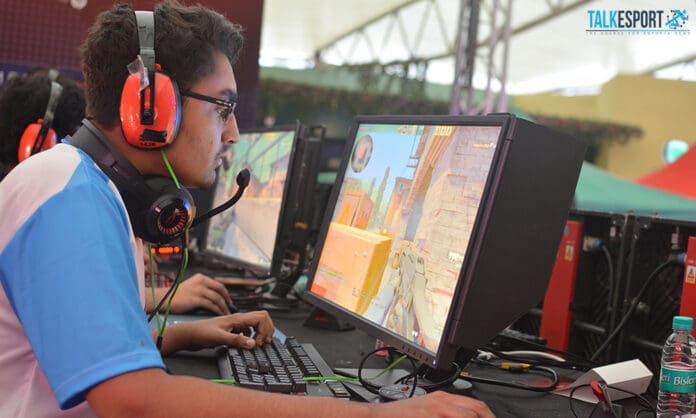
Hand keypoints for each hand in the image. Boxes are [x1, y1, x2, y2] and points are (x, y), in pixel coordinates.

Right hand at [170, 273, 232, 314]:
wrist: (163, 299)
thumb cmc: (175, 296)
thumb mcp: (191, 287)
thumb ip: (202, 289)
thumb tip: (214, 297)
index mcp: (200, 278)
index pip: (218, 284)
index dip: (225, 293)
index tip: (229, 300)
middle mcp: (201, 282)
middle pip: (220, 290)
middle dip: (227, 299)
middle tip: (230, 307)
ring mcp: (199, 290)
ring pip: (217, 298)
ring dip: (223, 307)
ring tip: (226, 313)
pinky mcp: (196, 299)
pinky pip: (211, 305)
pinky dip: (217, 310)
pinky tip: (219, 314)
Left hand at [173, 311, 274, 351]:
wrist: (189, 334)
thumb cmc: (201, 333)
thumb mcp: (219, 338)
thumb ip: (237, 340)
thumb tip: (253, 343)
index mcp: (237, 318)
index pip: (261, 317)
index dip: (265, 329)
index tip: (259, 342)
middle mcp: (239, 319)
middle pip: (262, 318)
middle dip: (267, 329)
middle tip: (264, 342)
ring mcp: (236, 324)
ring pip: (256, 323)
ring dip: (261, 332)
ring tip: (258, 343)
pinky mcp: (233, 330)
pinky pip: (249, 330)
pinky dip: (253, 336)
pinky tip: (247, 343)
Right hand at [371, 391, 493, 417]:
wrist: (379, 417)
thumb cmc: (399, 417)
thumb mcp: (425, 411)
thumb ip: (443, 414)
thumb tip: (462, 416)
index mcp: (442, 397)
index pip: (474, 404)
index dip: (487, 416)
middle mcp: (441, 401)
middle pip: (476, 409)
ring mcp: (437, 409)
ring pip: (469, 415)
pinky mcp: (430, 415)